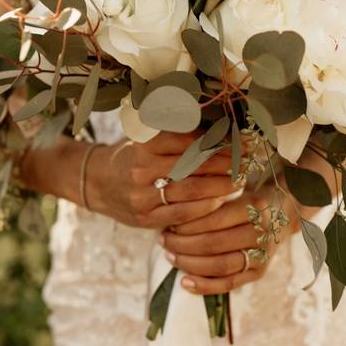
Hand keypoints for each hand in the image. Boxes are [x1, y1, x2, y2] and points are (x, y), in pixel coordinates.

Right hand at [85, 132, 240, 228]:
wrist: (98, 183)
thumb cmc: (134, 155)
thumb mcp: (147, 137)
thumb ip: (178, 131)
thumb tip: (221, 127)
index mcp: (144, 143)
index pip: (188, 139)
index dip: (217, 140)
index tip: (239, 141)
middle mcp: (141, 168)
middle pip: (194, 164)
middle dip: (225, 163)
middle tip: (246, 161)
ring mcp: (142, 195)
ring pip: (191, 190)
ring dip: (221, 186)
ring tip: (238, 181)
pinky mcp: (145, 218)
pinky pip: (182, 214)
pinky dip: (205, 207)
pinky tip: (220, 201)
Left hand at [160, 184, 296, 294]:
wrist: (282, 214)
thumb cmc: (247, 198)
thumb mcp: (235, 189)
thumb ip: (210, 196)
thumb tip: (173, 207)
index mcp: (254, 207)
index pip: (214, 219)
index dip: (188, 224)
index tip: (168, 222)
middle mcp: (261, 232)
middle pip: (215, 244)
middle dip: (183, 244)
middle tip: (164, 239)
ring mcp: (262, 255)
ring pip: (220, 265)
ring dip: (190, 264)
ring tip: (170, 256)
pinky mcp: (259, 272)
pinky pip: (229, 284)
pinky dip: (205, 286)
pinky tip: (184, 282)